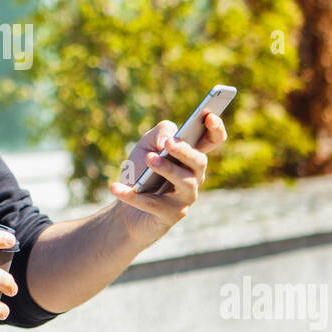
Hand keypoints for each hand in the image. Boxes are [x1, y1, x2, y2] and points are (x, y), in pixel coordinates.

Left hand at [107, 113, 226, 241]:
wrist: (126, 209)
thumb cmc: (141, 172)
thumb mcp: (146, 145)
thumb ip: (160, 134)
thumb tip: (167, 142)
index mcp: (190, 156)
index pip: (213, 140)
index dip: (216, 128)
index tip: (209, 116)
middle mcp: (194, 177)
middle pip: (200, 161)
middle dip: (185, 151)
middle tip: (168, 143)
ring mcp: (185, 197)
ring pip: (185, 182)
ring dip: (166, 169)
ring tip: (148, 159)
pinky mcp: (170, 215)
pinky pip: (153, 204)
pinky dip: (133, 196)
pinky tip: (115, 187)